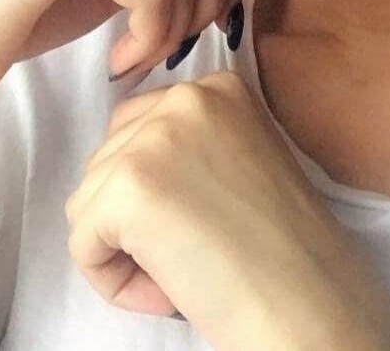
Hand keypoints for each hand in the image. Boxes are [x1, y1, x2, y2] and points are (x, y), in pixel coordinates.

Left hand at [64, 70, 389, 350]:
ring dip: (124, 249)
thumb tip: (126, 168)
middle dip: (134, 217)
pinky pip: (82, 243)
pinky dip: (113, 280)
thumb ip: (192, 145)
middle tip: (192, 252)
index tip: (204, 220)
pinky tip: (167, 290)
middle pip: (107, 159)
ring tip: (185, 271)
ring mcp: (154, 139)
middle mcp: (184, 98)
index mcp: (218, 87)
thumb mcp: (244, 159)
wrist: (308, 302)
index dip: (158, 189)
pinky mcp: (129, 189)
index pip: (138, 127)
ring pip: (88, 201)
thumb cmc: (284, 252)